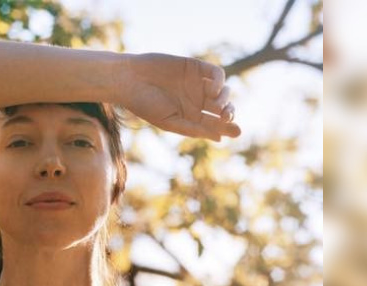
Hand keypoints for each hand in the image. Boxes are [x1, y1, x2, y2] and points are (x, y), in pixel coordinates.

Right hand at [117, 53, 240, 140]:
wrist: (130, 80)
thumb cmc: (146, 105)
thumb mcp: (170, 122)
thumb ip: (194, 129)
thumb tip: (220, 138)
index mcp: (191, 116)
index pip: (215, 123)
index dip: (228, 127)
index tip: (236, 132)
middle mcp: (196, 100)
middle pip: (222, 108)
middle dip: (229, 114)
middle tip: (228, 118)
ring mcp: (197, 83)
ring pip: (223, 92)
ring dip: (225, 99)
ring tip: (218, 106)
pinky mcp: (196, 67)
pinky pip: (216, 74)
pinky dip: (219, 82)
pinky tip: (214, 89)